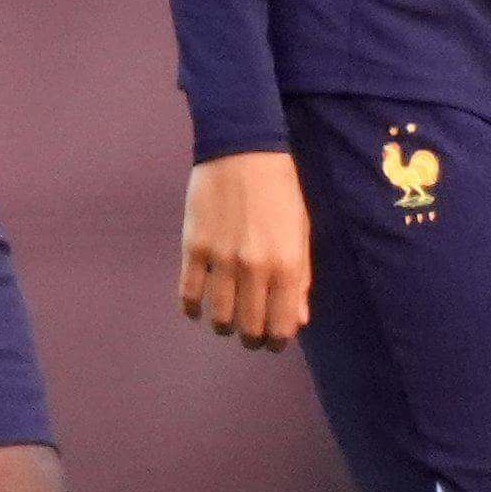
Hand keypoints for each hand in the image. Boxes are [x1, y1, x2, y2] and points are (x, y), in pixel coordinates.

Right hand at [178, 149, 310, 351]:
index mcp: (287, 265)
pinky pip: (189, 294)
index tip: (272, 339)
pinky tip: (197, 308)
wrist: (242, 151)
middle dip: (250, 338)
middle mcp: (254, 267)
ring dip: (223, 325)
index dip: (276, 340)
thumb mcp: (300, 232)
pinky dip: (192, 308)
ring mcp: (221, 259)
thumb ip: (301, 278)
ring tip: (226, 320)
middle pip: (248, 328)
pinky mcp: (194, 247)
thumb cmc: (279, 191)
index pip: (281, 326)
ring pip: (218, 317)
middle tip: (249, 333)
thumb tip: (297, 318)